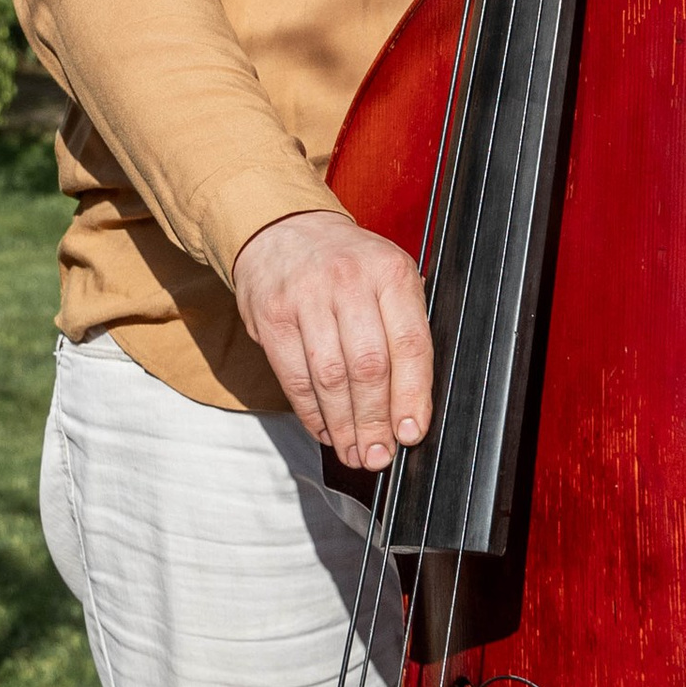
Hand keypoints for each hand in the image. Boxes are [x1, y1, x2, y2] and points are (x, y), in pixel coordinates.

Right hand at [234, 210, 433, 471]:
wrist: (282, 230)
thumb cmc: (347, 265)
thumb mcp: (387, 276)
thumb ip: (403, 326)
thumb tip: (413, 405)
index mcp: (391, 272)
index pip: (408, 344)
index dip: (412, 396)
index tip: (411, 433)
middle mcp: (349, 282)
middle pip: (368, 367)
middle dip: (376, 421)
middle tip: (379, 455)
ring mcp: (306, 297)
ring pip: (330, 378)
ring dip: (344, 425)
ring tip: (355, 452)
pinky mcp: (272, 316)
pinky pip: (294, 377)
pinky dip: (312, 413)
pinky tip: (326, 431)